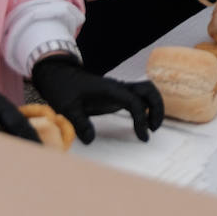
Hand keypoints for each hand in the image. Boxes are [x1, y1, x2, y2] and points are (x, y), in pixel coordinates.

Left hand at [30, 54, 163, 143]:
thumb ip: (80, 123)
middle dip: (157, 108)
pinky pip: (138, 98)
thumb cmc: (63, 89)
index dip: (142, 118)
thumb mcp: (67, 107)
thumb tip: (91, 140)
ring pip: (146, 91)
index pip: (135, 102)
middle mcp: (118, 87)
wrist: (59, 75)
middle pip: (148, 90)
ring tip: (150, 127)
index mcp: (110, 89)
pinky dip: (145, 108)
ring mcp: (118, 90)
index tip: (142, 136)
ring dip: (154, 106)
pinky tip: (141, 123)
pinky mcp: (116, 94)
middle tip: (153, 129)